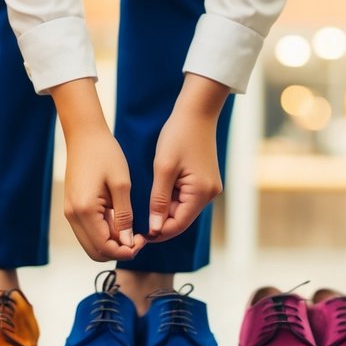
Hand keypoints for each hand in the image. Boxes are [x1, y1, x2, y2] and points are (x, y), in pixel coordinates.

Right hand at [52, 79, 145, 261]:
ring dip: (111, 243)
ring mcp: (70, 212)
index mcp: (84, 210)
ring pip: (91, 244)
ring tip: (131, 229)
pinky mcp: (72, 207)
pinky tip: (119, 220)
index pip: (104, 248)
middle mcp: (72, 215)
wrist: (85, 134)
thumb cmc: (105, 154)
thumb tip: (128, 243)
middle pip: (95, 252)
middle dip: (118, 251)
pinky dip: (104, 233)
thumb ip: (124, 217)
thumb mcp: (122, 185)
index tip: (142, 241)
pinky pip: (88, 231)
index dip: (125, 251)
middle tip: (138, 238)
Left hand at [148, 75, 229, 241]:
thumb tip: (155, 229)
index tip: (137, 234)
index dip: (157, 232)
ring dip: (164, 212)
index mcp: (201, 192)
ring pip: (183, 210)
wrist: (196, 112)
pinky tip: (155, 198)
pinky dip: (171, 200)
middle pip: (181, 220)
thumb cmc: (178, 135)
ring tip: (142, 212)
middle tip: (136, 225)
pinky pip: (186, 198)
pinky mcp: (204, 181)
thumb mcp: (163, 168)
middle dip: (160, 224)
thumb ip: (158, 201)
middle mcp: (209, 194)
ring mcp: (208, 188)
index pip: (178, 225)